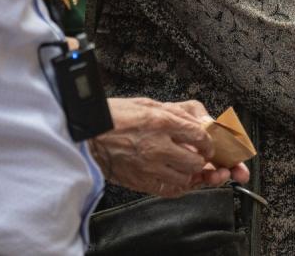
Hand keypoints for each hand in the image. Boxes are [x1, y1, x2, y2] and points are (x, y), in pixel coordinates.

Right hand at [89, 97, 248, 194]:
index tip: (207, 143)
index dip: (208, 141)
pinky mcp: (139, 181)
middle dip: (201, 158)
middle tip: (198, 155)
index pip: (199, 135)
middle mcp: (157, 146)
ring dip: (190, 173)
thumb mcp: (147, 104)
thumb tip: (196, 121)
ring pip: (185, 178)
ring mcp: (148, 167)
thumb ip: (174, 112)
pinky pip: (168, 190)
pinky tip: (175, 178)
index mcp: (161, 122)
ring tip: (185, 166)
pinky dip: (177, 186)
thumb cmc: (113, 116)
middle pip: (195, 160)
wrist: (86, 135)